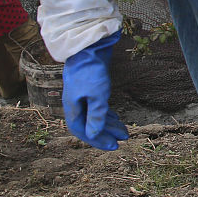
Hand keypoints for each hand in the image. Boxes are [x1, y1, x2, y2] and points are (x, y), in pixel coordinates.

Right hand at [62, 32, 128, 150]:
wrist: (88, 49)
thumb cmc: (91, 72)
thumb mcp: (97, 96)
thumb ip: (96, 115)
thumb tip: (94, 134)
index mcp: (73, 109)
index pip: (84, 131)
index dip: (98, 140)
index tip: (113, 146)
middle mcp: (75, 105)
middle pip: (90, 125)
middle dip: (106, 134)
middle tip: (123, 140)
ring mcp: (82, 97)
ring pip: (95, 116)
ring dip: (109, 124)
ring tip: (124, 131)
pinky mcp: (90, 89)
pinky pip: (97, 107)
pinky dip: (107, 114)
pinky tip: (116, 117)